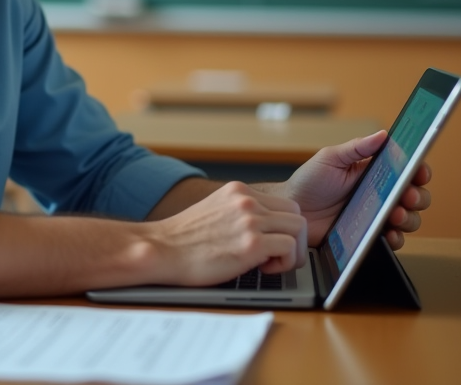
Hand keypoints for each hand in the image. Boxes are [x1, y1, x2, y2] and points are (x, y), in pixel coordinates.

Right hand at [144, 181, 307, 285]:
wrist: (161, 250)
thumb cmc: (183, 240)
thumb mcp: (214, 212)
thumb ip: (238, 213)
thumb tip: (262, 229)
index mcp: (238, 191)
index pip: (283, 203)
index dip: (281, 227)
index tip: (267, 243)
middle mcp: (247, 200)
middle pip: (297, 214)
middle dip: (293, 239)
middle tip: (275, 256)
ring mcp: (250, 220)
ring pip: (299, 229)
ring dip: (291, 251)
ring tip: (269, 264)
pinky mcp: (252, 243)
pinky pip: (290, 248)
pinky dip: (284, 263)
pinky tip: (262, 269)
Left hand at [261, 131, 431, 248]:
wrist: (292, 211)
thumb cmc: (308, 181)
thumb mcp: (330, 159)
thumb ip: (356, 148)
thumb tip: (383, 134)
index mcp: (373, 172)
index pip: (405, 170)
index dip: (419, 170)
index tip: (420, 172)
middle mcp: (379, 194)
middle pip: (414, 195)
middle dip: (418, 196)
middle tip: (407, 196)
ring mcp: (375, 216)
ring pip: (409, 219)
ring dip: (409, 217)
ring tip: (395, 215)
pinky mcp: (368, 235)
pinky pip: (392, 240)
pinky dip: (397, 239)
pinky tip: (390, 234)